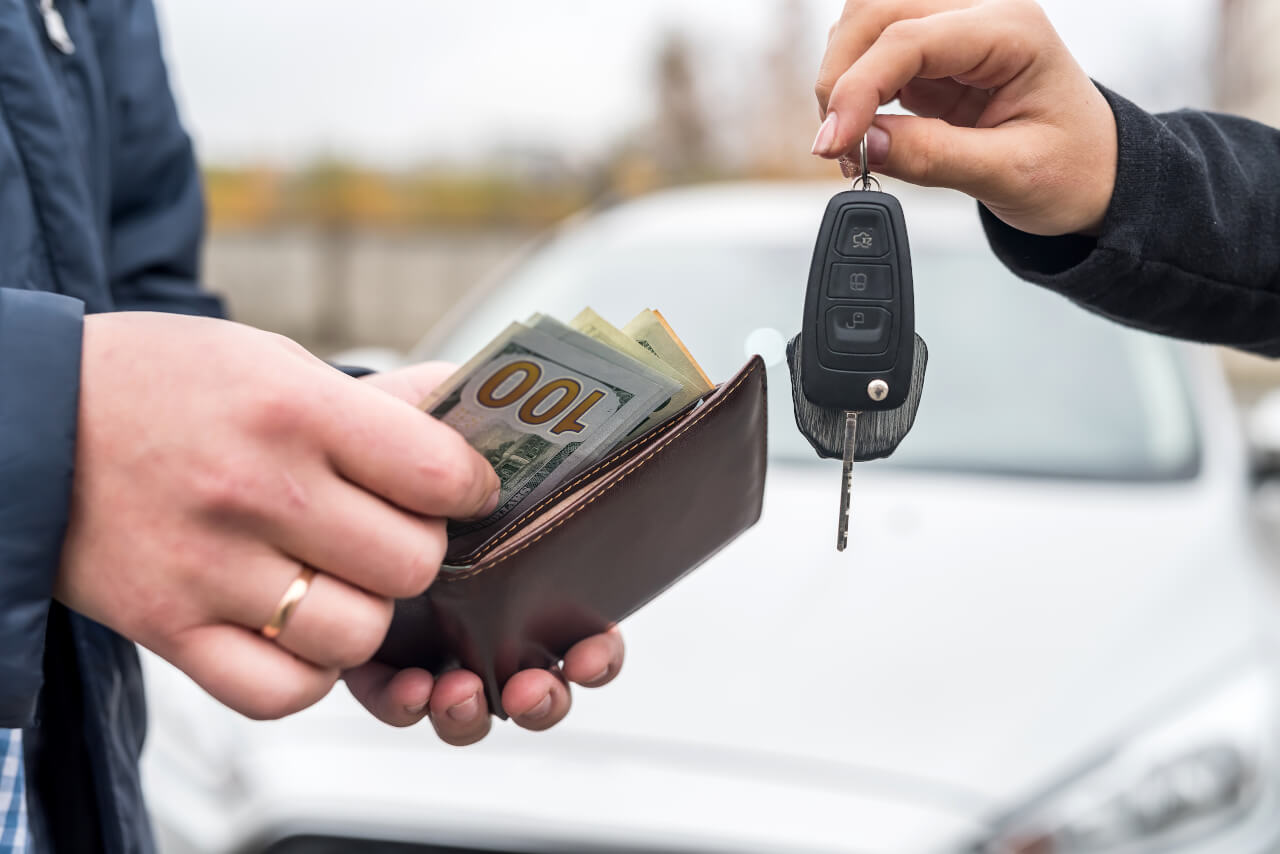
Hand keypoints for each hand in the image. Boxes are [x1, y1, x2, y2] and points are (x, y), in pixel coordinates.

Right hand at [59, 315, 498, 719]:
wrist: (28, 421)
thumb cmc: (165, 384)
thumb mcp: (273, 360)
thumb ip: (376, 402)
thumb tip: (471, 411)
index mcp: (293, 410)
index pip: (437, 473)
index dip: (472, 487)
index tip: (465, 490)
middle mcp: (256, 491)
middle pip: (410, 563)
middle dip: (421, 551)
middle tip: (394, 533)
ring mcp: (209, 568)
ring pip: (357, 633)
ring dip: (368, 614)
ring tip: (342, 581)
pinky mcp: (168, 627)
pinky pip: (282, 691)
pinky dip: (308, 672)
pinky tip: (299, 630)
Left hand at [343, 362, 625, 744]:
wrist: (329, 444)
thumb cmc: (412, 433)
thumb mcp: (463, 413)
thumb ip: (505, 415)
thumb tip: (553, 412)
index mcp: (531, 571)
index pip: (585, 627)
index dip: (598, 652)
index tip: (590, 650)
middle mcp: (493, 617)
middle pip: (541, 682)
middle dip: (544, 700)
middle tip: (531, 689)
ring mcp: (438, 642)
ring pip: (475, 706)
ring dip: (475, 713)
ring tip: (459, 694)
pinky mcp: (379, 655)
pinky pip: (401, 700)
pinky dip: (409, 704)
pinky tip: (409, 688)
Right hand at [813, 0, 1117, 236]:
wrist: (1093, 172)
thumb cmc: (1072, 168)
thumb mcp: (1010, 174)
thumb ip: (933, 157)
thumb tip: (862, 143)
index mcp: (1013, 30)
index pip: (909, 38)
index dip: (858, 89)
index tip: (832, 145)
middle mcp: (980, 13)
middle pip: (875, 12)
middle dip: (841, 77)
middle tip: (838, 146)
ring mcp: (953, 28)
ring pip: (863, 22)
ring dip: (842, 79)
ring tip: (853, 142)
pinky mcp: (932, 53)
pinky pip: (871, 51)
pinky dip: (853, 88)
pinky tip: (862, 129)